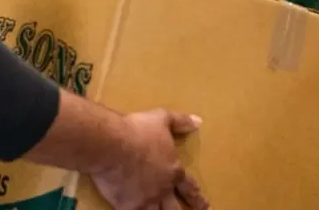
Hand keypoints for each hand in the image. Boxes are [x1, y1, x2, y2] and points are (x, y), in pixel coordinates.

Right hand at [92, 110, 207, 209]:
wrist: (113, 145)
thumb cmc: (139, 130)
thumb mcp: (163, 118)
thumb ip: (181, 121)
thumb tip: (198, 122)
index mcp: (173, 170)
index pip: (188, 186)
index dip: (196, 196)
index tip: (204, 204)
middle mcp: (162, 189)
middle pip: (175, 208)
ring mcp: (146, 200)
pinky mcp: (127, 206)